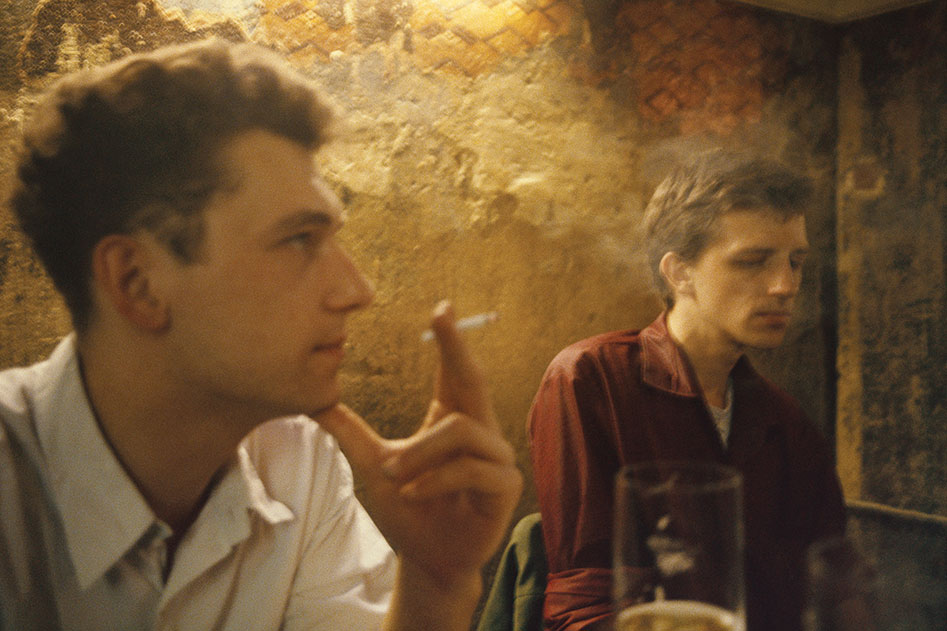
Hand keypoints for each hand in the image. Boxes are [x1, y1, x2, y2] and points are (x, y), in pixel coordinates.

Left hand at [316, 301, 521, 591]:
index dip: (450, 341)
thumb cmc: (407, 509)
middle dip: (458, 347)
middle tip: (442, 318)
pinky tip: (412, 492)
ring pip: (463, 430)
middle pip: (472, 380)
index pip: (453, 373)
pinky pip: (471, 468)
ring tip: (395, 474)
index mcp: (451, 420)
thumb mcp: (372, 465)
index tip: (442, 308)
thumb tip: (313, 401)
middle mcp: (480, 432)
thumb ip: (348, 432)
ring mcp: (496, 458)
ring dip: (422, 450)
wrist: (425, 559)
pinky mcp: (503, 486)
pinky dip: (436, 479)